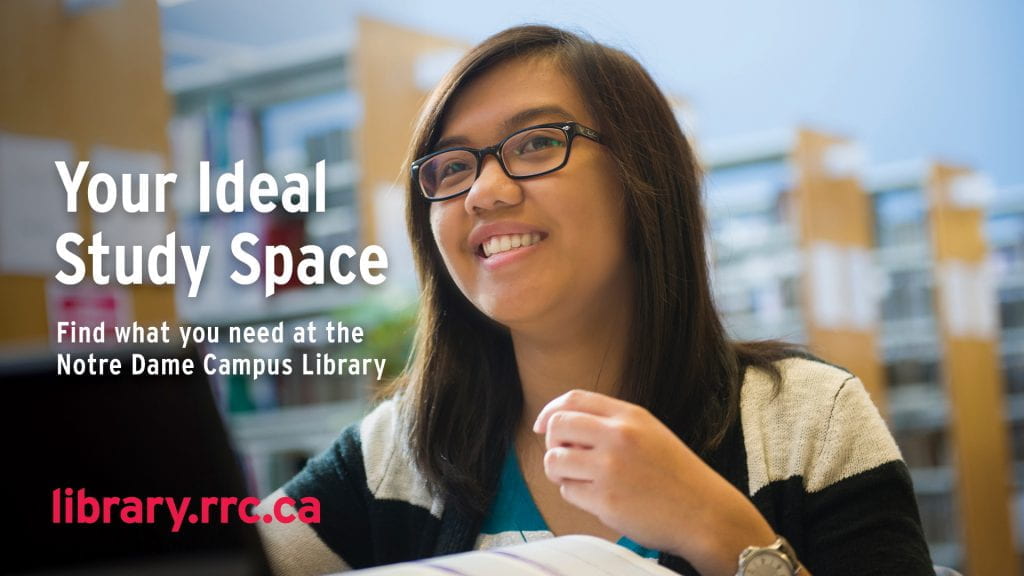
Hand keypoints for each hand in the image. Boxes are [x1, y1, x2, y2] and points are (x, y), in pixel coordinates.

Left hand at [533, 389, 777, 575]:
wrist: (704, 513)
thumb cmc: (675, 475)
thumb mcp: (650, 432)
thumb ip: (612, 424)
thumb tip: (560, 425)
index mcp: (630, 416)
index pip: (574, 399)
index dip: (550, 411)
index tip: (542, 425)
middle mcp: (619, 437)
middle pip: (557, 426)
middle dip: (551, 443)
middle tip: (562, 457)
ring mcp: (610, 468)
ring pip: (554, 461)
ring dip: (558, 472)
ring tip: (578, 480)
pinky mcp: (606, 500)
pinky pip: (568, 492)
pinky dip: (575, 495)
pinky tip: (597, 498)